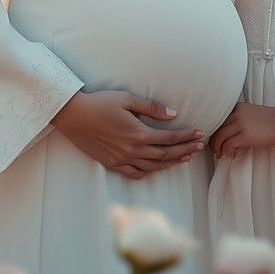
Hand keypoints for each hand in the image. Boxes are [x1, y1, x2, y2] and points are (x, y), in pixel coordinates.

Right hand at [52, 90, 204, 179]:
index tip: (199, 134)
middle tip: (199, 147)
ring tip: (184, 158)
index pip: (170, 138)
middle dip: (185, 150)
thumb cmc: (100, 103)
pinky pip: (135, 174)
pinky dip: (149, 172)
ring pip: (153, 167)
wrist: (74, 116)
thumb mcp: (127, 99)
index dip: (186, 137)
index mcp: (138, 133)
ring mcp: (122, 160)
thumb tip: (173, 114)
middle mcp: (132, 150)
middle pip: (165, 155)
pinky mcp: (112, 164)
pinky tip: (156, 168)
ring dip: (171, 163)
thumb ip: (152, 108)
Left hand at [210, 102, 274, 159]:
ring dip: (218, 148)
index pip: (219, 119)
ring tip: (220, 155)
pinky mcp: (245, 135)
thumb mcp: (251, 114)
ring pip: (220, 137)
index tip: (215, 140)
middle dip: (214, 141)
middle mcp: (236, 114)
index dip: (215, 131)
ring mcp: (240, 124)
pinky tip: (231, 156)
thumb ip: (239, 119)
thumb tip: (229, 135)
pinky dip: (227, 151)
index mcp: (237, 107)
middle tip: (215, 150)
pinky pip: (228, 145)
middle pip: (217, 128)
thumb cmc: (270, 121)